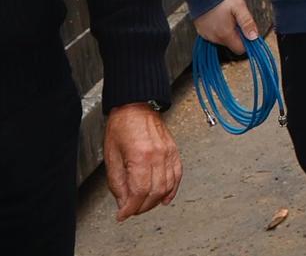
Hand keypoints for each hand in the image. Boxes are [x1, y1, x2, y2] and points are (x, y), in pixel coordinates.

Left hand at [103, 103, 180, 220]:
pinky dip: (172, 189)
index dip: (130, 208)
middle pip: (155, 192)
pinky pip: (177, 174)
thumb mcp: (111, 157)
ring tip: (144, 205)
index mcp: (141, 156)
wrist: (136, 106)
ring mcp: (169, 153)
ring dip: (155, 201)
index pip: (139, 192)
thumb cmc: (121, 127)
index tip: (122, 215)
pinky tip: (165, 197)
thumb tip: (123, 202)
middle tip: (130, 211)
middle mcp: (158, 155)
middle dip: (141, 207)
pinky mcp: (174, 151)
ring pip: (167, 186)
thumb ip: (117, 182)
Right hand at [193, 0, 257, 56]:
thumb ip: (247, 23)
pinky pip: (214, 35)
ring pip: (223, 40)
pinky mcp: (201, 32)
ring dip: (228, 32)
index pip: (239, 49)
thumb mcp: (240, 8)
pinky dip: (219, 30)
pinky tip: (220, 19)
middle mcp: (214, 38)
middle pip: (231, 44)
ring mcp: (206, 35)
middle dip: (237, 34)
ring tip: (228, 18)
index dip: (247, 42)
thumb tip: (254, 36)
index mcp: (225, 34)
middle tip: (237, 20)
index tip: (248, 32)